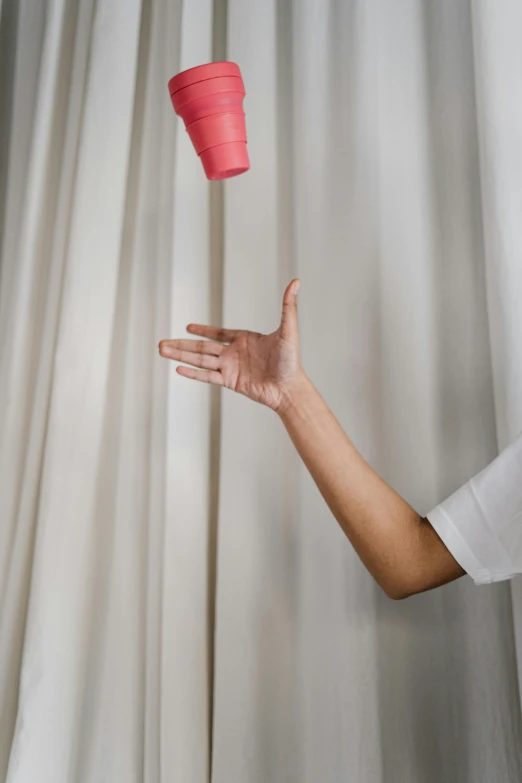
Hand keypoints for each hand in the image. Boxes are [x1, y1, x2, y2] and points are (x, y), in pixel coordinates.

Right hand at [159, 279, 303, 412]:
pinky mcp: (230, 382)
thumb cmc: (291, 361)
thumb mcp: (289, 330)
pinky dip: (193, 373)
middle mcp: (234, 353)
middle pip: (202, 347)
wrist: (290, 388)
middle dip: (181, 344)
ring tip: (163, 351)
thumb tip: (295, 282)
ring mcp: (230, 368)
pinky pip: (208, 376)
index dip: (203, 330)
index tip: (188, 327)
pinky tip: (179, 368)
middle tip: (161, 343)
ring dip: (181, 355)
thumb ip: (288, 306)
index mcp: (244, 340)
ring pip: (200, 360)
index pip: (218, 333)